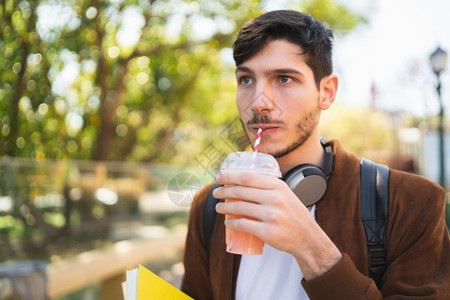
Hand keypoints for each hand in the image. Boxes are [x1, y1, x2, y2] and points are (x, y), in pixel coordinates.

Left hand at [214, 170, 341, 279]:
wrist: (307, 238)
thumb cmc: (293, 215)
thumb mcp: (286, 195)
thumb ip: (268, 187)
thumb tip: (242, 180)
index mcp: (279, 187)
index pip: (248, 177)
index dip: (230, 176)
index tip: (219, 177)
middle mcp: (275, 199)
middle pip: (241, 191)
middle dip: (224, 191)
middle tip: (216, 193)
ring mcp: (272, 216)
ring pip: (239, 208)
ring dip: (224, 207)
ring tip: (218, 207)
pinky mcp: (268, 232)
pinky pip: (243, 225)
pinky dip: (231, 223)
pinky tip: (227, 222)